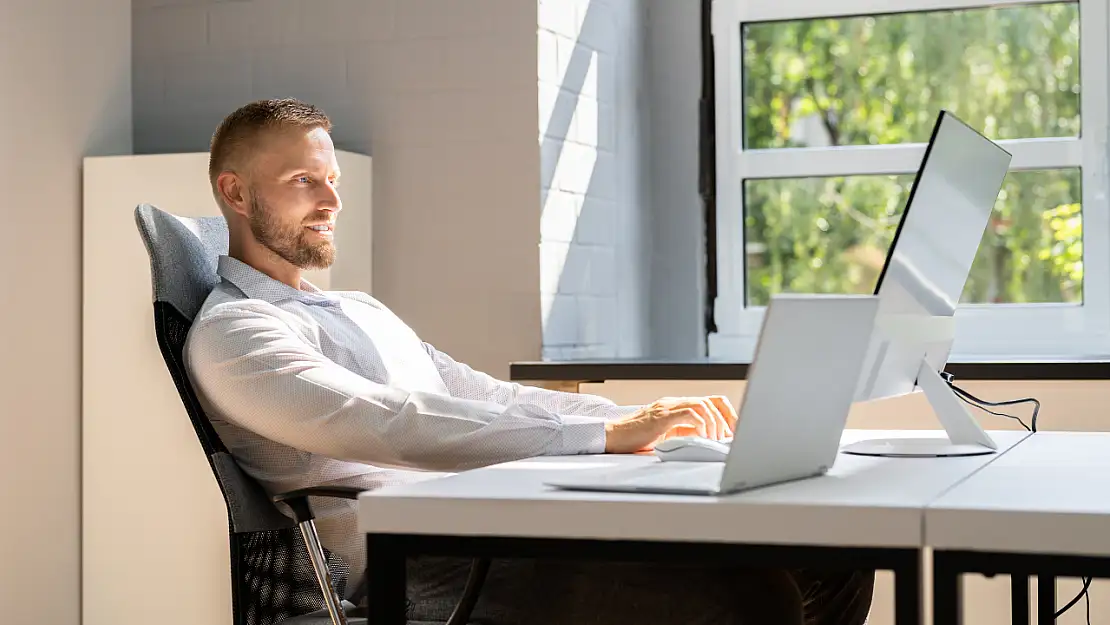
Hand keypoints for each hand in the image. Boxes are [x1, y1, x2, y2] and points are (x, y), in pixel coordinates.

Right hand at [603, 396, 737, 453]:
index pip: (710, 401)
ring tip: (714, 439)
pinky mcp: (662, 416)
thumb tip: (707, 441)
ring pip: (703, 405)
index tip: (734, 431)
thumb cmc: (636, 439)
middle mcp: (674, 402)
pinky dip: (701, 425)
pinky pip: (690, 413)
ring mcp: (668, 407)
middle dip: (727, 420)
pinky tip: (702, 437)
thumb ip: (684, 433)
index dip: (726, 414)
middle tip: (729, 438)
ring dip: (715, 424)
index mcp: (676, 406)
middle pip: (712, 401)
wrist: (612, 437)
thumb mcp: (666, 435)